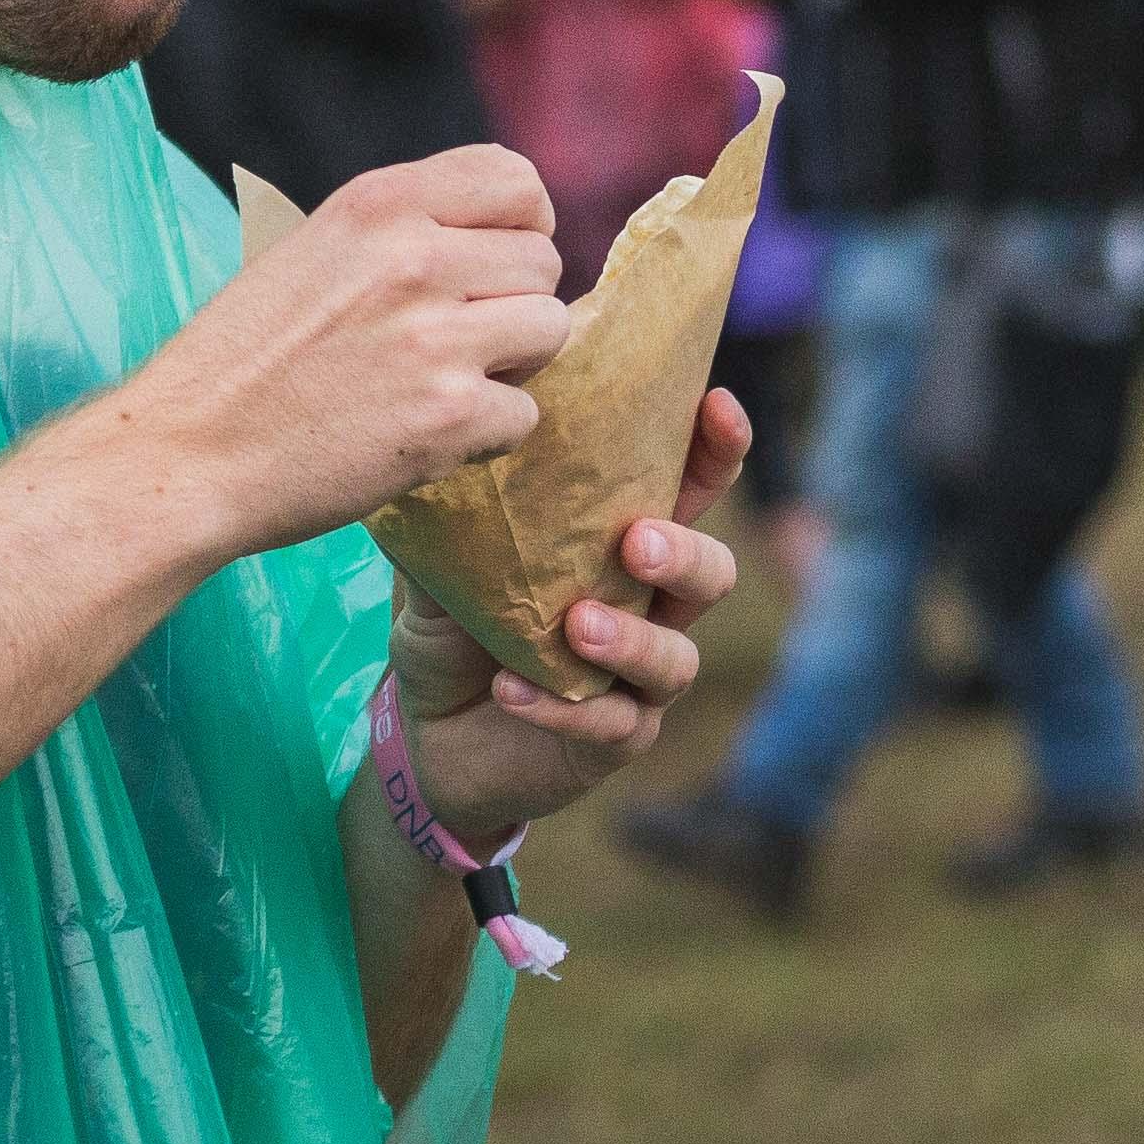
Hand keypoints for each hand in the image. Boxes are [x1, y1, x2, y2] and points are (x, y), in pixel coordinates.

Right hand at [110, 149, 570, 563]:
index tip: (495, 262)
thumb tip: (503, 238)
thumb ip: (403, 232)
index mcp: (379, 204)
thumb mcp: (314, 252)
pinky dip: (485, 435)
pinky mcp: (449, 415)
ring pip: (549, 331)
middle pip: (543, 264)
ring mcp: (436, 336)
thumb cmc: (241, 361)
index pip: (515, 179)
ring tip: (440, 386)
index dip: (522, 225)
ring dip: (510, 367)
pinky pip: (524, 414)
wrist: (180, 457)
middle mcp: (415, 256)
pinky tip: (424, 437)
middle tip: (450, 344)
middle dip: (510, 305)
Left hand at [393, 389, 751, 849]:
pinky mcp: (616, 738)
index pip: (692, 488)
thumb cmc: (454, 635)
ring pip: (676, 657)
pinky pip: (615, 724)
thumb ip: (454, 528)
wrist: (427, 741)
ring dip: (632, 638)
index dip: (716, 447)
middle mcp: (650, 607)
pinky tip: (513, 690)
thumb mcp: (441, 576)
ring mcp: (639, 677)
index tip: (715, 403)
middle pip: (712, 573)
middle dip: (686, 553)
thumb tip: (436, 458)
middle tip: (638, 542)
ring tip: (578, 627)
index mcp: (623, 546)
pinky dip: (567, 707)